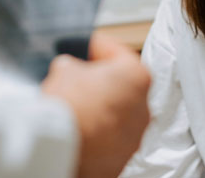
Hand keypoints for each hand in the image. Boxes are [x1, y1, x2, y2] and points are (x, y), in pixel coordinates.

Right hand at [41, 33, 150, 177]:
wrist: (60, 148)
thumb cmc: (69, 104)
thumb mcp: (65, 67)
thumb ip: (74, 64)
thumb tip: (70, 69)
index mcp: (137, 76)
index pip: (116, 52)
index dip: (96, 46)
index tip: (84, 46)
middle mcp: (144, 107)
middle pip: (120, 86)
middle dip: (100, 81)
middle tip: (77, 77)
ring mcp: (135, 136)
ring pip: (116, 114)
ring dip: (100, 108)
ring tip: (74, 105)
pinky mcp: (122, 158)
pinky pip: (109, 138)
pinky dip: (96, 132)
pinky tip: (77, 127)